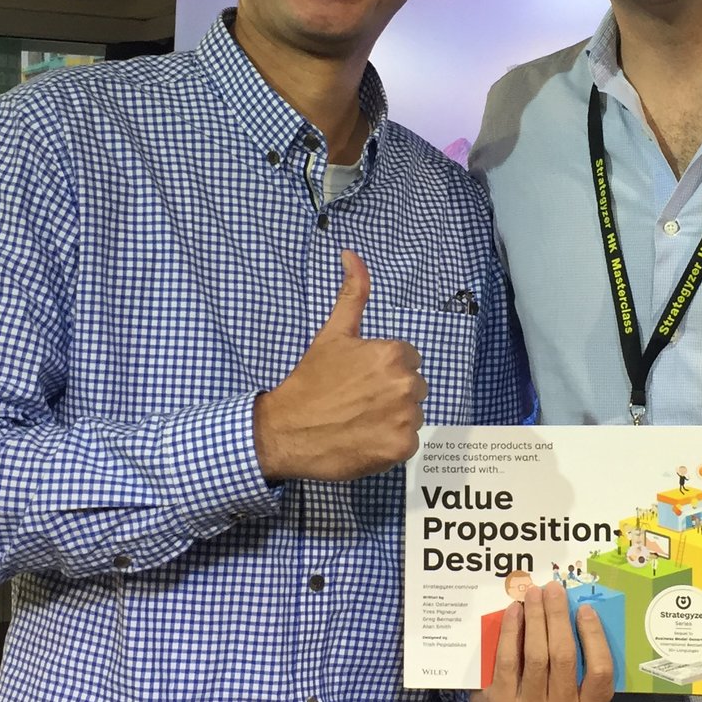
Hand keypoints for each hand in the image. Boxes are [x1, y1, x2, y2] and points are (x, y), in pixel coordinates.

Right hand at [252, 250, 426, 480]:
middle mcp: (405, 384)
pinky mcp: (401, 448)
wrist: (287, 431)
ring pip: (412, 414)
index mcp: (393, 354)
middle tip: (358, 400)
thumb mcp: (333, 333)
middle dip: (391, 393)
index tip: (359, 379)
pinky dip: (389, 444)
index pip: (408, 360)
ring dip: (392, 419)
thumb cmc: (311, 381)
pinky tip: (364, 439)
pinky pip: (408, 443)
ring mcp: (405, 418)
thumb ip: (352, 293)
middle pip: (414, 387)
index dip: (384, 369)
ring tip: (359, 420)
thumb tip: (351, 253)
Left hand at [471, 581, 614, 701]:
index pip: (600, 672)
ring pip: (537, 657)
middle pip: (564, 657)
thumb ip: (579, 654)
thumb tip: (577, 607)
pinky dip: (511, 631)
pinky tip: (514, 611)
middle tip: (553, 589)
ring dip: (536, 618)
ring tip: (534, 594)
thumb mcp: (571, 681)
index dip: (594, 637)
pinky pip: (509, 662)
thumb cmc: (547, 689)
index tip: (584, 608)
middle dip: (558, 617)